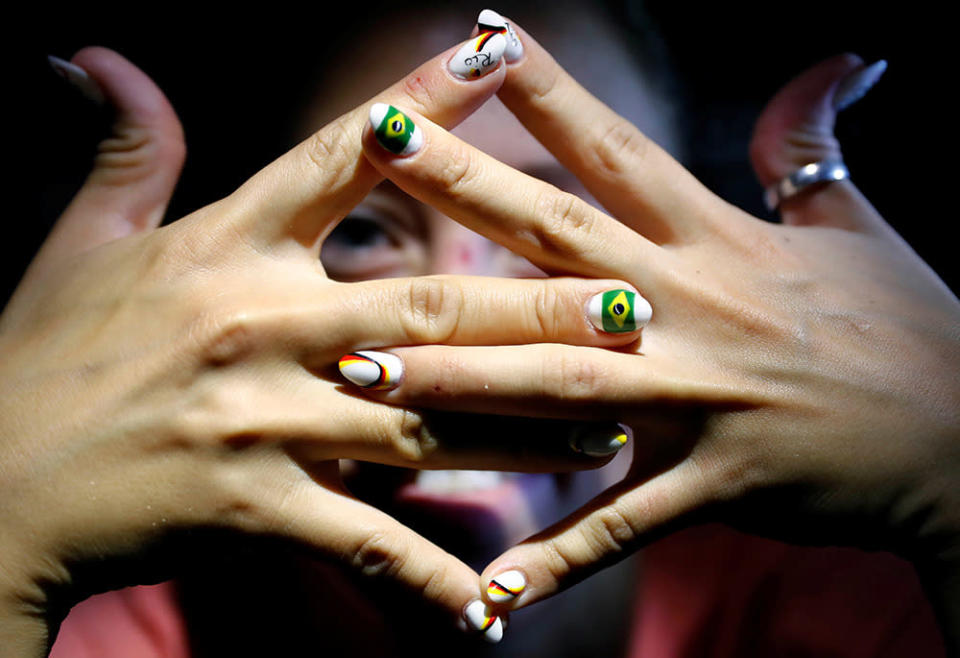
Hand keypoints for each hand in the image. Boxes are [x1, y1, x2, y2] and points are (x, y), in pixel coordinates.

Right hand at [1, 45, 640, 652]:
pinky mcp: (255, 508)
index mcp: (227, 247)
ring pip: (425, 422)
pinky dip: (433, 577)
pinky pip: (366, 542)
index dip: (421, 103)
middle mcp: (260, 325)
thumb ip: (122, 151)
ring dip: (524, 433)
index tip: (494, 59)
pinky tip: (497, 604)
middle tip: (633, 309)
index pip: (340, 157)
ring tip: (609, 434)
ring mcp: (264, 420)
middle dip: (536, 306)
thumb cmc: (41, 358)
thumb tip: (96, 56)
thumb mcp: (80, 243)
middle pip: (427, 304)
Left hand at [354, 25, 959, 638]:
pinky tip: (485, 589)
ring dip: (457, 380)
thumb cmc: (913, 326)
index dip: (550, 91)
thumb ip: (815, 148)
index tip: (480, 43)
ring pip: (558, 381)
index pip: (619, 150)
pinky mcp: (718, 484)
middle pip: (559, 236)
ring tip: (361, 372)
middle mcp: (694, 307)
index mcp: (720, 240)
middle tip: (378, 145)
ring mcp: (703, 398)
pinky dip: (558, 559)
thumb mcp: (858, 225)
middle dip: (464, 187)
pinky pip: (625, 526)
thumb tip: (834, 63)